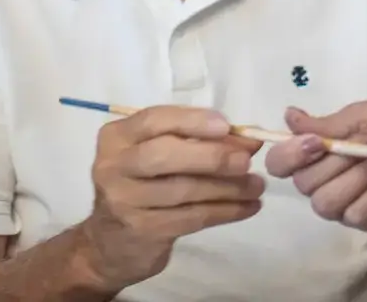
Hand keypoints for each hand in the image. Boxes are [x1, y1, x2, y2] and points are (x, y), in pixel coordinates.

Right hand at [75, 106, 264, 291]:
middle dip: (210, 156)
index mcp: (117, 137)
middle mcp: (114, 166)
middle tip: (246, 160)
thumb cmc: (141, 188)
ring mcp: (125, 201)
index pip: (154, 120)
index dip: (192, 121)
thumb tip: (246, 140)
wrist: (110, 246)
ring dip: (227, 188)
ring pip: (183, 190)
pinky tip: (247, 207)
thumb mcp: (156, 157)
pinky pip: (191, 218)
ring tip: (256, 186)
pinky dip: (225, 211)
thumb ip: (192, 142)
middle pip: (164, 155)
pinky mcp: (143, 231)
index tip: (226, 125)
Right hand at [265, 99, 366, 232]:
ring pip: (325, 204)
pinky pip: (354, 216)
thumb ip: (327, 124)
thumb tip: (288, 115)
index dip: (290, 155)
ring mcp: (349, 203)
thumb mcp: (364, 115)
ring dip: (354, 178)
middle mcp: (329, 181)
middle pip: (304, 185)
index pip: (282, 164)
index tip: (317, 143)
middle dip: (336, 160)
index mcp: (321, 153)